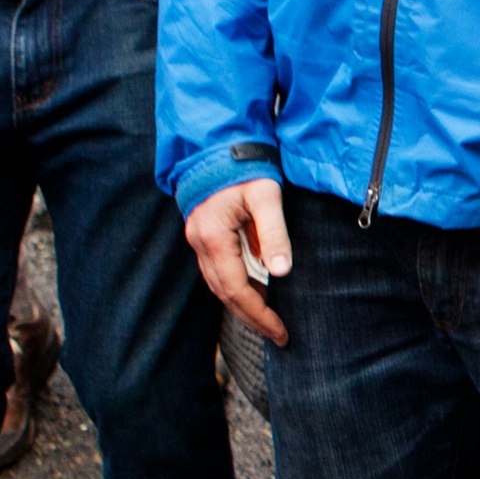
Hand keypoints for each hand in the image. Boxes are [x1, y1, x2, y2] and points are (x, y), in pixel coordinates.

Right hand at [183, 177, 291, 346]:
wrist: (218, 144)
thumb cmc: (245, 166)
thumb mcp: (266, 195)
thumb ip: (273, 232)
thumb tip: (282, 270)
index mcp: (213, 237)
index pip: (236, 289)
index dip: (259, 313)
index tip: (281, 331)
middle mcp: (199, 242)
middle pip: (224, 293)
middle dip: (251, 317)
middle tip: (279, 335)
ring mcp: (197, 240)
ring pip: (218, 285)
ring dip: (242, 304)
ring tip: (270, 321)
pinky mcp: (202, 235)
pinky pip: (217, 271)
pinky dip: (236, 287)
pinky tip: (257, 292)